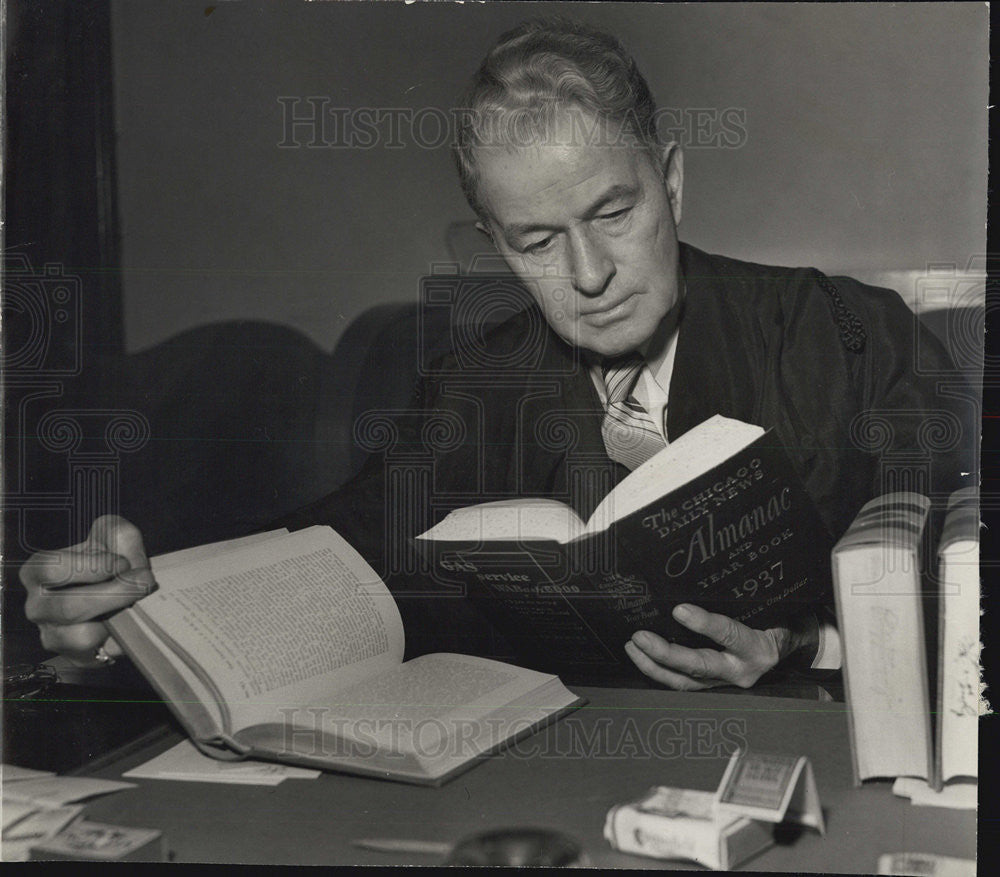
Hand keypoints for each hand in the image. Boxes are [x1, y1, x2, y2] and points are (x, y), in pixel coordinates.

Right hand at [20, 516, 154, 667]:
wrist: (126, 594)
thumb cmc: (113, 564)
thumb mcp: (115, 539)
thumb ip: (115, 531)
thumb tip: (115, 538)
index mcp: (38, 572)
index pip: (52, 569)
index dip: (92, 567)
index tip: (122, 563)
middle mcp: (38, 606)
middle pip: (68, 606)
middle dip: (114, 593)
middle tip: (144, 581)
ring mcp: (53, 635)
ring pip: (81, 635)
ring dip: (118, 616)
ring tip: (140, 600)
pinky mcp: (75, 656)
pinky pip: (97, 653)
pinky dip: (120, 637)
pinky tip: (131, 620)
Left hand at [624, 604, 813, 689]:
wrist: (789, 647)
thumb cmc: (777, 618)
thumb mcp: (771, 606)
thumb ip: (746, 598)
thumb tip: (712, 573)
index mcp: (759, 648)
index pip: (729, 635)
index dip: (704, 624)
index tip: (679, 610)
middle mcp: (742, 671)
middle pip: (699, 666)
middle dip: (666, 654)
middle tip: (640, 637)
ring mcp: (726, 683)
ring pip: (685, 682)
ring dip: (654, 666)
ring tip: (632, 647)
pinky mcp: (714, 687)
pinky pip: (684, 684)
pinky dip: (660, 672)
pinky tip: (641, 658)